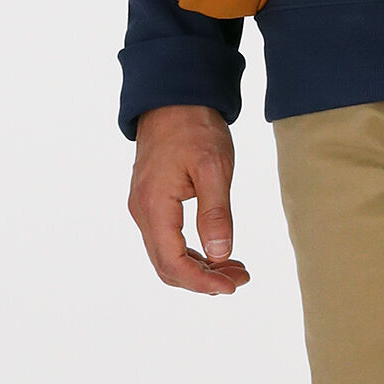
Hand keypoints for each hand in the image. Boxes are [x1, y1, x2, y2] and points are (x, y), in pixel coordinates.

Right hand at [129, 105, 249, 294]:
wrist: (173, 97)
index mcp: (155, 206)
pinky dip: (192, 252)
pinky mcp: (153, 202)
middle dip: (203, 280)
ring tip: (236, 268)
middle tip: (240, 278)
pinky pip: (168, 239)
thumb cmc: (194, 127)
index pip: (173, 263)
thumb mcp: (213, 168)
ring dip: (199, 268)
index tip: (232, 286)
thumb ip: (216, 213)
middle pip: (167, 266)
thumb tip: (220, 254)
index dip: (202, 282)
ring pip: (167, 255)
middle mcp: (143, 212)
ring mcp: (145, 207)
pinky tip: (218, 252)